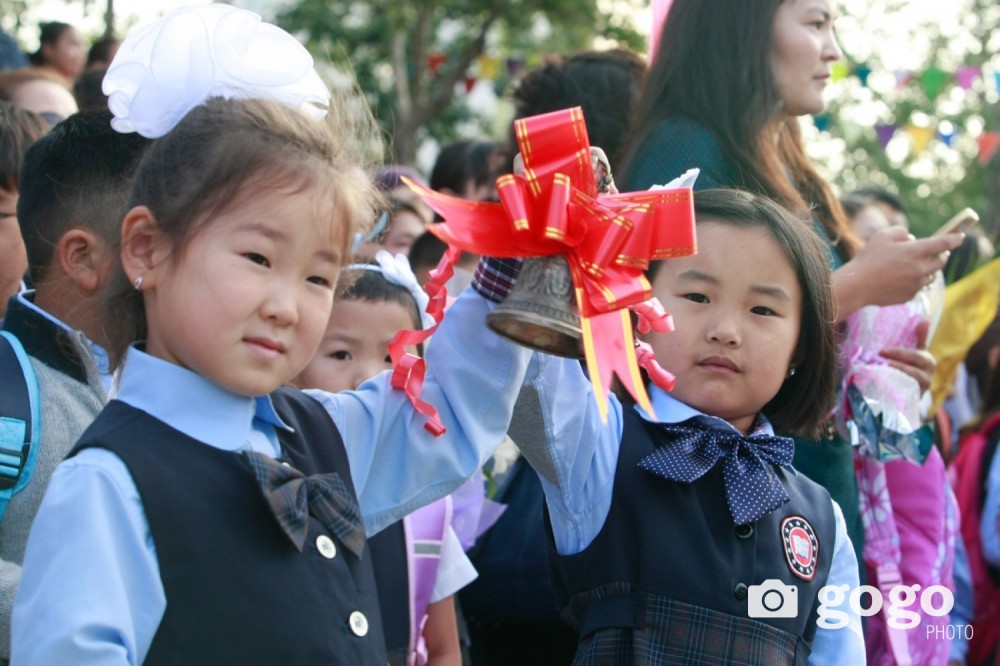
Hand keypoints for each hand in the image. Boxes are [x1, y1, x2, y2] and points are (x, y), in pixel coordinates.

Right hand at [832, 226, 962, 319]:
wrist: (857, 286)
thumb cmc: (868, 259)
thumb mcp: (882, 236)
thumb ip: (901, 232)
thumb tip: (911, 238)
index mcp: (915, 251)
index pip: (943, 243)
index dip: (955, 238)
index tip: (960, 237)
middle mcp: (920, 268)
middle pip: (941, 261)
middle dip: (941, 255)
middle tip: (934, 253)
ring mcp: (916, 284)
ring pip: (930, 275)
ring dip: (926, 269)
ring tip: (911, 267)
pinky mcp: (910, 296)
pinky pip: (918, 287)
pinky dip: (913, 281)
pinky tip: (898, 279)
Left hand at [879, 320, 935, 393]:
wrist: (914, 391)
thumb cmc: (914, 367)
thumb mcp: (918, 352)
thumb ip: (920, 337)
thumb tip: (926, 318)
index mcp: (928, 362)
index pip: (916, 356)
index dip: (900, 353)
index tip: (883, 351)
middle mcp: (927, 377)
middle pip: (913, 371)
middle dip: (896, 365)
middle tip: (878, 360)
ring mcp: (920, 390)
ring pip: (910, 384)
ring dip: (894, 377)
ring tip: (880, 371)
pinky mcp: (912, 400)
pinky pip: (904, 396)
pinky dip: (893, 390)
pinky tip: (880, 385)